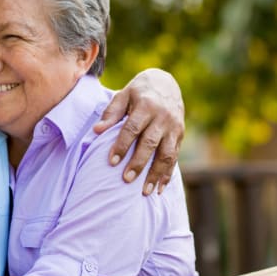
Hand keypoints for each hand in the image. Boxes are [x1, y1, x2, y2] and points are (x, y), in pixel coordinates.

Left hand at [94, 68, 184, 194]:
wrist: (166, 83)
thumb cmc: (138, 92)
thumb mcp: (123, 95)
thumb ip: (111, 113)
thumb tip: (96, 131)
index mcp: (146, 105)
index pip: (132, 128)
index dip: (122, 145)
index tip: (111, 162)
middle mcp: (162, 117)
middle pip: (150, 143)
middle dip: (139, 163)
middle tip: (126, 180)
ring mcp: (174, 127)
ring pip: (167, 154)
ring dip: (156, 174)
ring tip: (145, 192)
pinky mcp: (180, 135)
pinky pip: (175, 157)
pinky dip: (168, 174)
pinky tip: (160, 188)